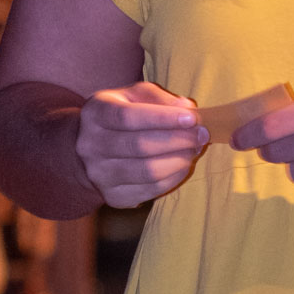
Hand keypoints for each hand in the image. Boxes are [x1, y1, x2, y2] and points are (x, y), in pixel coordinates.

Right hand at [75, 81, 208, 207]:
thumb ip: (157, 97)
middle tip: (202, 134)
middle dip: (178, 140)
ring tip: (194, 149)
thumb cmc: (120, 116)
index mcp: (95, 114)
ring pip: (148, 171)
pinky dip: (174, 177)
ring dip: (179, 160)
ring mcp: (99, 175)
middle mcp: (91, 146)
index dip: (162, 118)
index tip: (192, 118)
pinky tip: (182, 165)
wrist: (91, 149)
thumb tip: (185, 108)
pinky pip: (151, 189)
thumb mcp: (132, 96)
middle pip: (140, 146)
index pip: (128, 117)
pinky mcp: (113, 197)